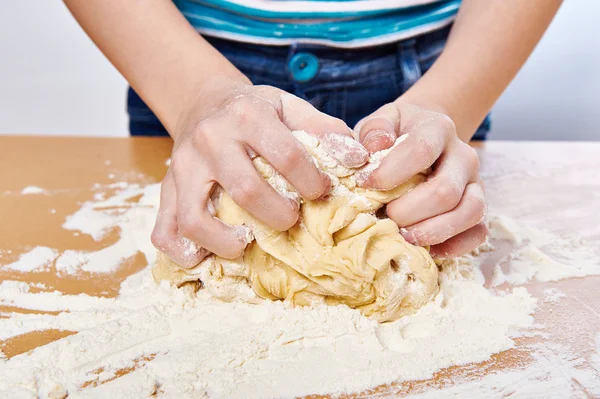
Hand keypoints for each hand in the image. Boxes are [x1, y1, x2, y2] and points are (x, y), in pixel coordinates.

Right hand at [152, 81, 368, 266]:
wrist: (203, 102)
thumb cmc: (253, 110)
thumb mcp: (290, 106)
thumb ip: (325, 129)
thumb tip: (357, 159)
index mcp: (247, 115)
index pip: (287, 156)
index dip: (312, 182)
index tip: (322, 193)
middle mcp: (210, 140)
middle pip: (246, 191)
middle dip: (279, 215)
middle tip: (292, 220)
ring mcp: (182, 168)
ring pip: (196, 219)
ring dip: (227, 243)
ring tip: (249, 244)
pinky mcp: (165, 189)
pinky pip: (164, 232)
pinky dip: (184, 253)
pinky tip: (209, 255)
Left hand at [355, 101, 486, 257]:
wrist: (421, 138)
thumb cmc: (394, 135)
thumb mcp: (379, 122)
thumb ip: (373, 130)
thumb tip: (375, 145)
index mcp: (438, 129)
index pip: (421, 150)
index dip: (391, 173)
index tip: (364, 184)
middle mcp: (463, 155)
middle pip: (445, 191)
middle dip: (408, 211)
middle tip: (384, 215)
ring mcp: (476, 183)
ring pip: (469, 213)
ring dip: (431, 231)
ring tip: (403, 235)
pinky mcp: (480, 208)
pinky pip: (478, 233)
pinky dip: (453, 246)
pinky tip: (425, 248)